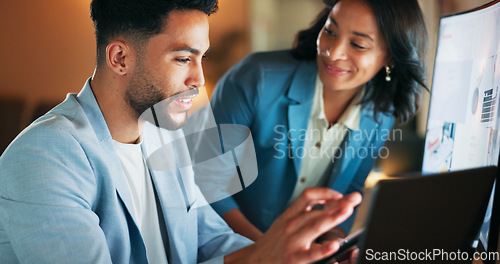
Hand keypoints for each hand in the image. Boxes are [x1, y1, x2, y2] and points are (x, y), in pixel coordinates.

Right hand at [227, 188, 360, 263]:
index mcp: (290, 214)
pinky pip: (311, 253)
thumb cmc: (273, 241)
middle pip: (317, 210)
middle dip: (338, 204)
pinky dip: (323, 248)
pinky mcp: (294, 258)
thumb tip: (326, 201)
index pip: (308, 196)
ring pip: (315, 225)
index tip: (340, 195)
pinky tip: (334, 245)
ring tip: (347, 211)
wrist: (254, 260)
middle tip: (354, 198)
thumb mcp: (283, 220)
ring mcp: (293, 241)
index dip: (325, 193)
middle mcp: (291, 224)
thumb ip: (303, 212)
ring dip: (333, 217)